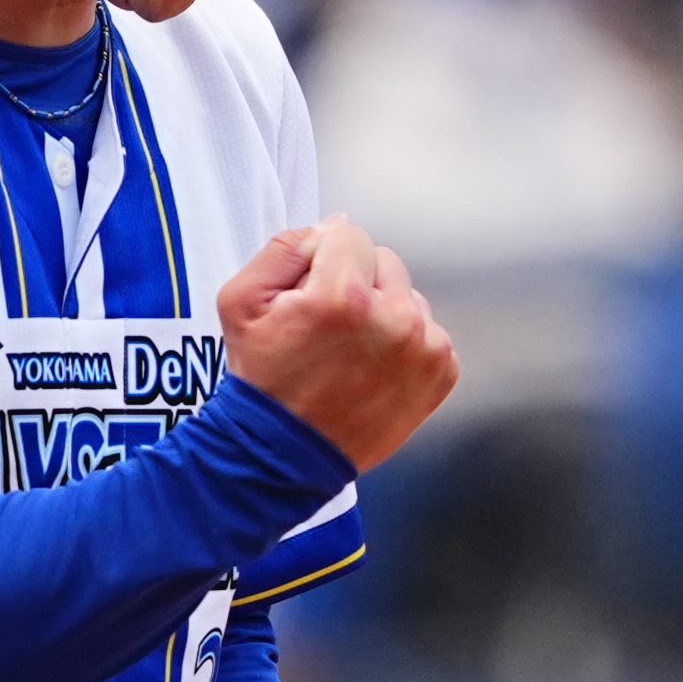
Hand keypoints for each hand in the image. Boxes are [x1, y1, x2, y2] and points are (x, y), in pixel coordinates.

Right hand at [213, 221, 459, 465]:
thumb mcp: (240, 300)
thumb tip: (339, 225)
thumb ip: (288, 246)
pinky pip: (427, 331)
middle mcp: (394, 320)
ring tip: (350, 353)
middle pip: (384, 261)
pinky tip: (372, 369)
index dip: (320, 261)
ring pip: (407, 296)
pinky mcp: (442, 373)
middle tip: (327, 328)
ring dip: (383, 314)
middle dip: (355, 283)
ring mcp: (424, 349)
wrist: (284, 455)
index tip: (307, 298)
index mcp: (343, 297)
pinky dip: (404, 344)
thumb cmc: (261, 377)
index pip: (348, 234)